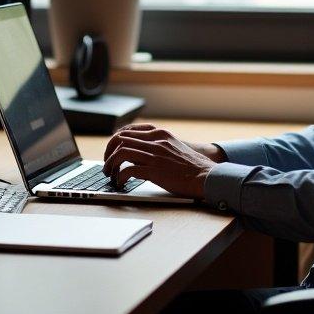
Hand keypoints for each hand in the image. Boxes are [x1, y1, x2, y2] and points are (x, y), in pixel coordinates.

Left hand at [102, 124, 220, 198]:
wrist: (206, 176)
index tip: (111, 151)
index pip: (129, 130)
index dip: (115, 141)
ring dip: (110, 164)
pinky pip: (128, 170)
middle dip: (109, 152)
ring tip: (110, 174)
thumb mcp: (173, 147)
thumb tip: (136, 155)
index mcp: (160, 134)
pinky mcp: (154, 171)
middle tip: (107, 165)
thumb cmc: (191, 166)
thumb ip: (156, 146)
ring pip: (121, 152)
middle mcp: (155, 141)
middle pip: (121, 139)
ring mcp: (155, 155)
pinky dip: (120, 177)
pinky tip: (121, 183)